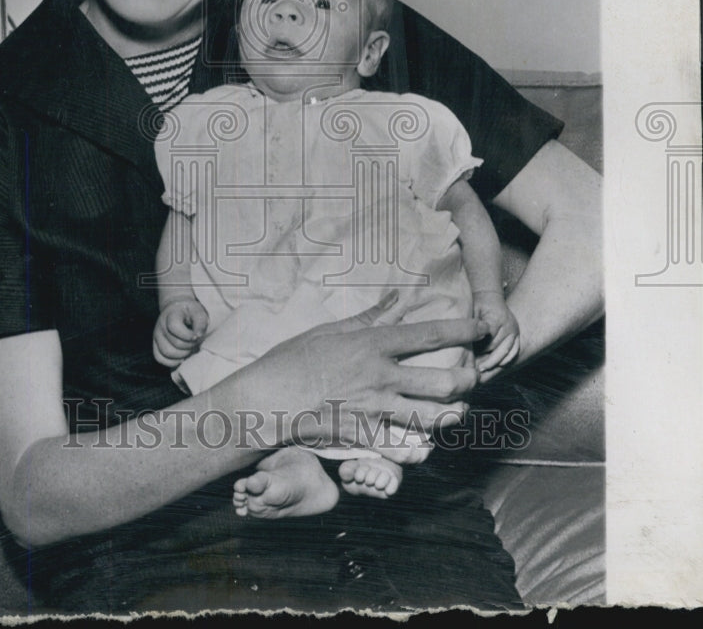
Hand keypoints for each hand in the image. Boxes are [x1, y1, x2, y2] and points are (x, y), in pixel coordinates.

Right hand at [153, 299, 208, 366]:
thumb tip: (198, 335)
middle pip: (175, 343)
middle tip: (195, 342)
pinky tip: (181, 357)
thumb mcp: (198, 312)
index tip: (196, 336)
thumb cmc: (190, 313)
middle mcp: (161, 324)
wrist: (179, 311)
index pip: (174, 326)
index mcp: (172, 313)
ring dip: (182, 354)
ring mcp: (156, 335)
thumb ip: (200, 322)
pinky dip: (172, 362)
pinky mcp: (155, 345)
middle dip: (189, 346)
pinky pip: (160, 358)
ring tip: (189, 348)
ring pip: (167, 353)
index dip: (187, 335)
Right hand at [234, 313, 486, 463]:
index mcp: (372, 345)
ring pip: (433, 418)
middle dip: (468, 381)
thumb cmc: (292, 361)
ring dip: (453, 416)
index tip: (483, 327)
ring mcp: (374, 410)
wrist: (265, 401)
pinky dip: (421, 450)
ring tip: (458, 411)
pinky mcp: (365, 437)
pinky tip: (426, 445)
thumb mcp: (329, 330)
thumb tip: (396, 296)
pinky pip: (405, 449)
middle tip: (472, 377)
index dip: (463, 330)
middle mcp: (380, 377)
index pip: (429, 335)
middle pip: (444, 382)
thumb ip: (368, 317)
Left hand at [473, 293, 520, 381]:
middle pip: (498, 348)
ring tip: (483, 369)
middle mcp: (509, 325)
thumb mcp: (471, 311)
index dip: (479, 350)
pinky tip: (496, 365)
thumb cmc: (477, 304)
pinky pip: (514, 351)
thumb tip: (466, 341)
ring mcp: (515, 330)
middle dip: (487, 359)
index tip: (469, 357)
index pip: (489, 340)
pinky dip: (506, 360)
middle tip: (475, 368)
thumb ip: (471, 326)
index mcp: (497, 319)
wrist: (489, 295)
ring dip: (495, 362)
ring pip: (507, 352)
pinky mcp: (517, 334)